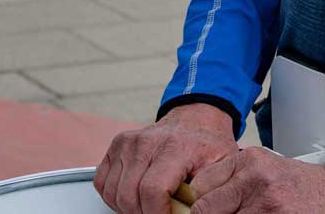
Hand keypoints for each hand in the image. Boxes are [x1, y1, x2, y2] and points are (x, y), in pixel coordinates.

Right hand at [96, 103, 237, 213]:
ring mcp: (128, 142)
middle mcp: (146, 142)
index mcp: (173, 148)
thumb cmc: (207, 146)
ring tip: (148, 207)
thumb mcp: (223, 167)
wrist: (195, 120)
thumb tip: (197, 213)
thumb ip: (210, 192)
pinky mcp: (117, 145)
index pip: (152, 190)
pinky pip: (102, 182)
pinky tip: (133, 197)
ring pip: (113, 192)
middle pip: (129, 195)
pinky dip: (113, 196)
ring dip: (127, 208)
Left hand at [188, 148, 324, 213]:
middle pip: (205, 209)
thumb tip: (199, 199)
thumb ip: (233, 178)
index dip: (198, 203)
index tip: (200, 210)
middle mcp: (254, 178)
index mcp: (248, 160)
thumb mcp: (263, 168)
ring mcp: (265, 204)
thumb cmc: (299, 185)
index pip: (201, 185)